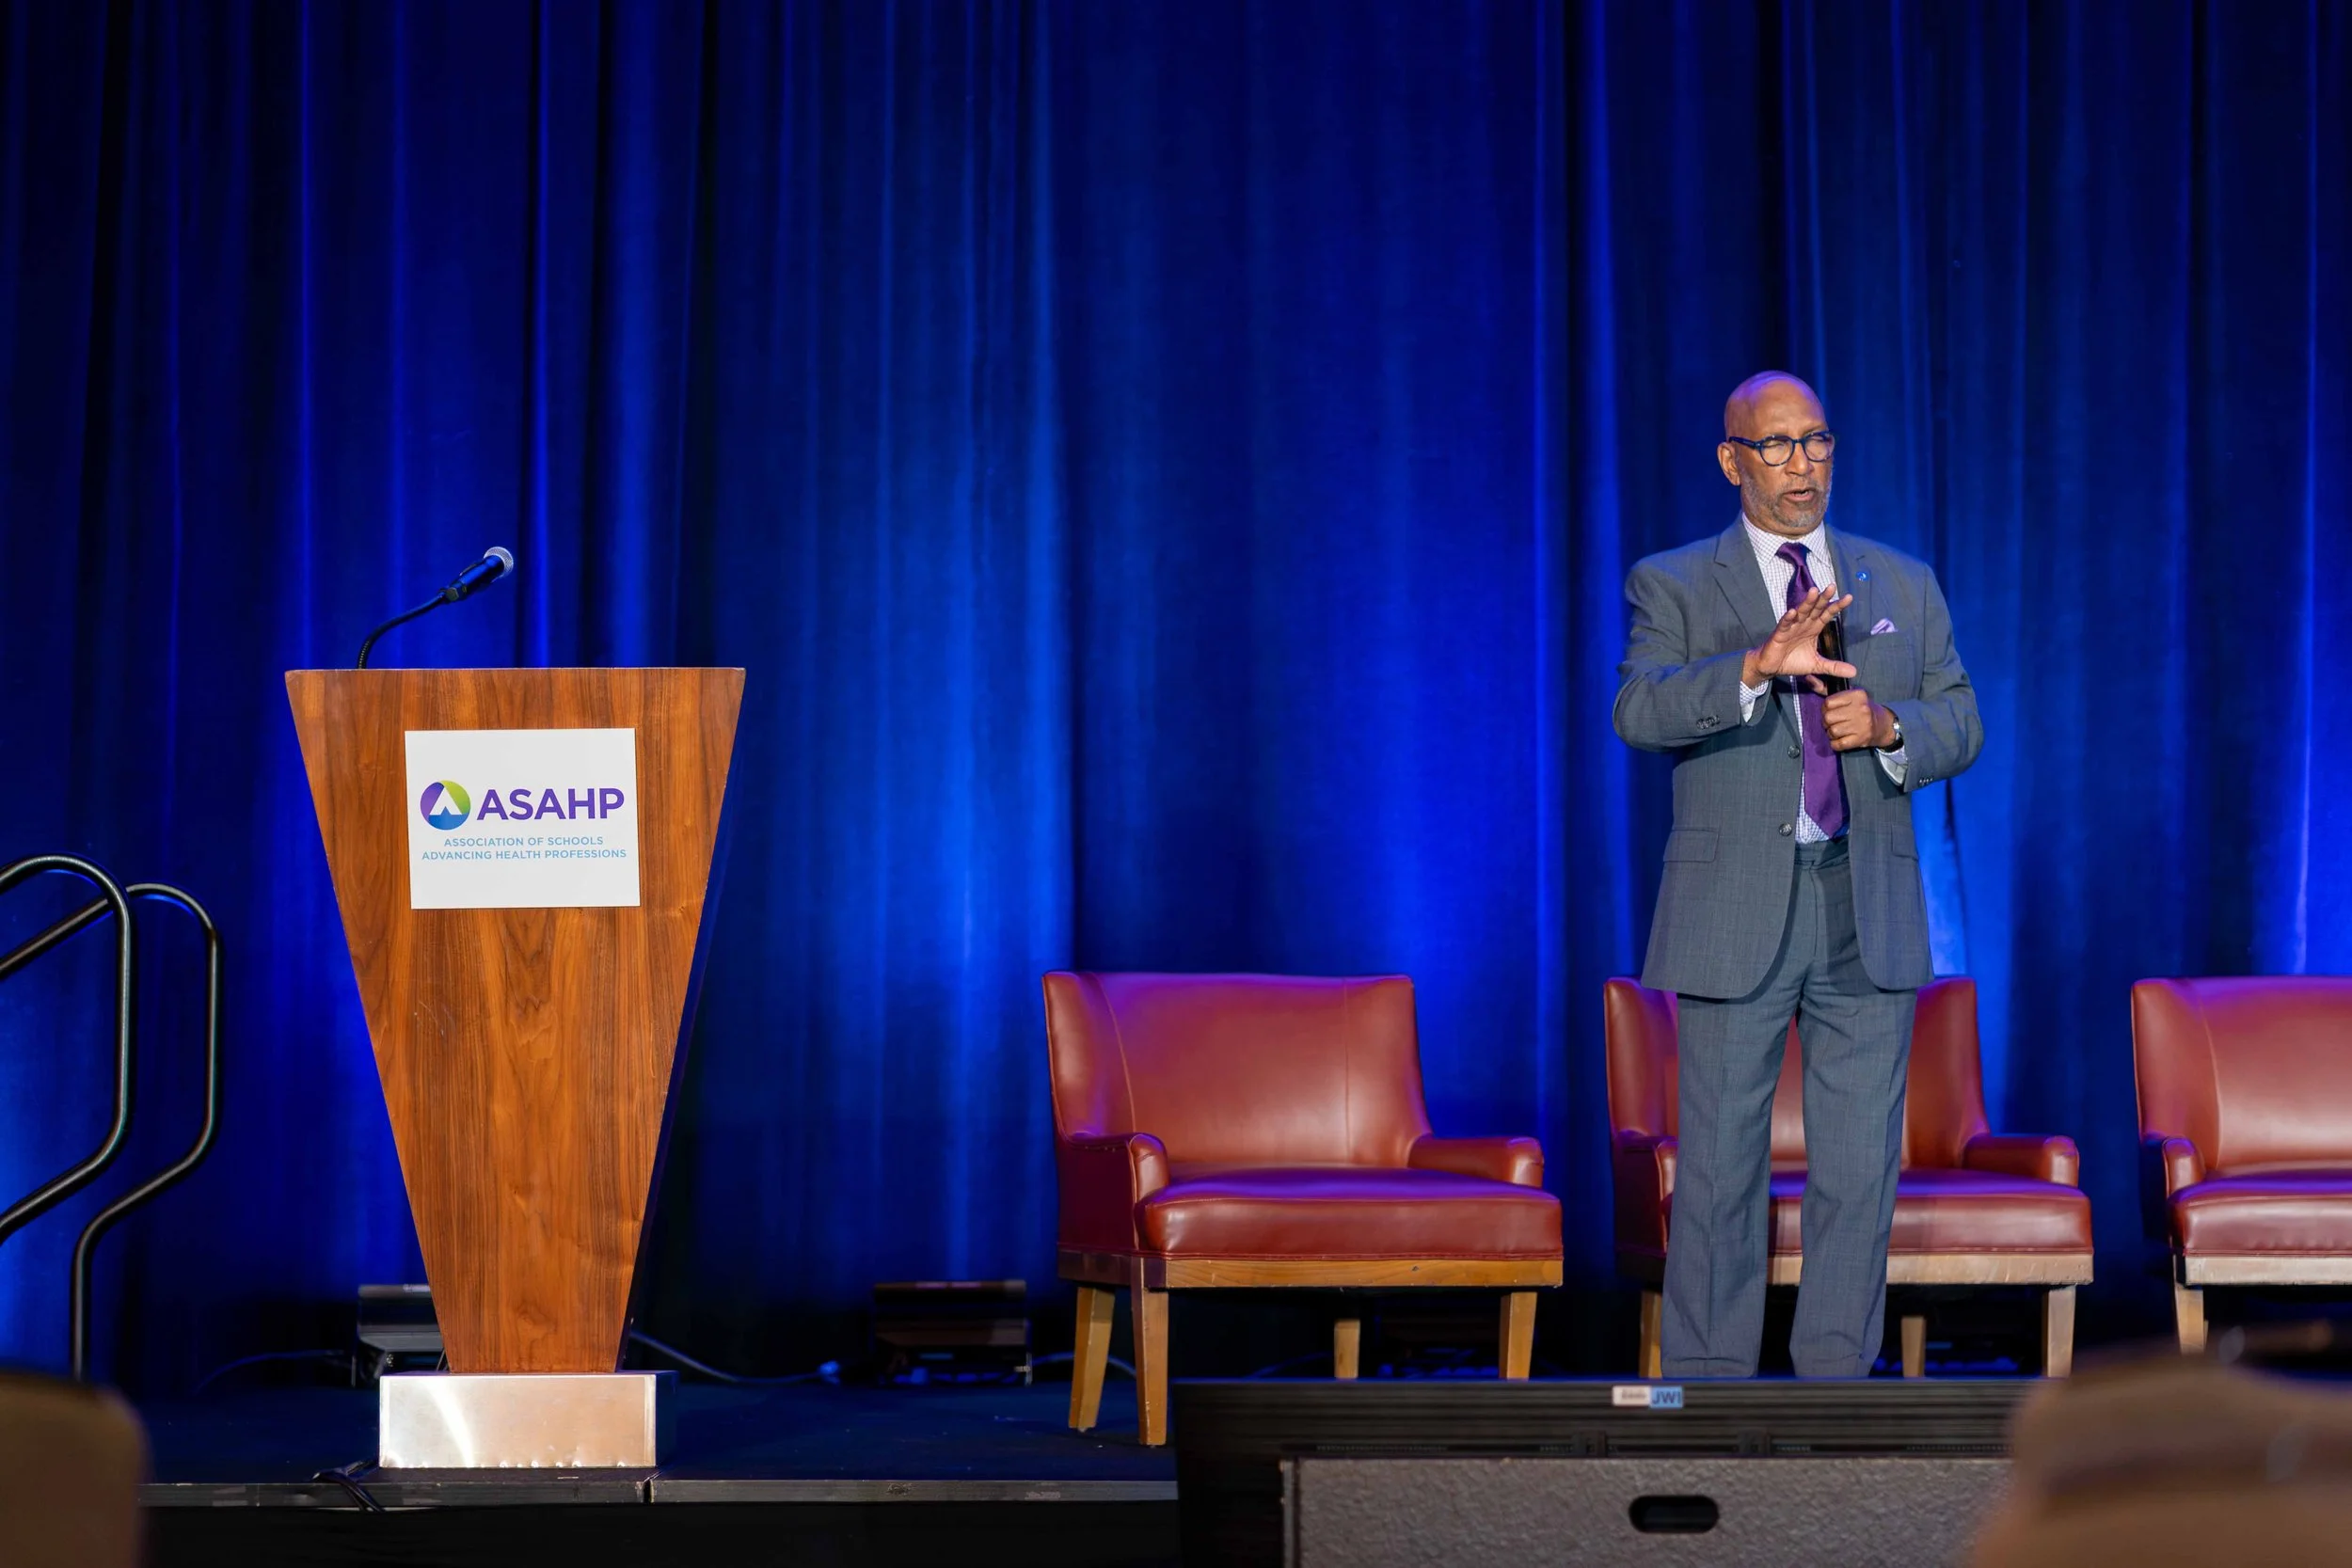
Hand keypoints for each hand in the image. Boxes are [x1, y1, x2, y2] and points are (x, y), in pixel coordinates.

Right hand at [1742, 586, 1857, 685]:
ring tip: (1814, 591)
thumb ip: (1834, 667)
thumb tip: (1853, 672)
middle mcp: (1804, 624)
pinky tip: (1792, 612)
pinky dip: (1788, 618)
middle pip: (1815, 608)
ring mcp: (1791, 627)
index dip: (1837, 606)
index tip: (1849, 597)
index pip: (1827, 614)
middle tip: (1832, 587)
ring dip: (1807, 602)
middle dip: (1823, 598)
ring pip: (1801, 612)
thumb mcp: (1817, 665)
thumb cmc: (1793, 661)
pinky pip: (1784, 624)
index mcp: (1814, 628)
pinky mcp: (1779, 634)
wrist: (1772, 667)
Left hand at [1821, 688, 1897, 751]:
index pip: (1828, 702)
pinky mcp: (1861, 739)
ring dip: (1831, 733)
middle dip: (1826, 722)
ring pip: (1832, 731)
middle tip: (1831, 723)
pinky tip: (1840, 740)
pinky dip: (1835, 744)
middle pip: (1828, 718)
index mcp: (1857, 695)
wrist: (1883, 725)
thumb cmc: (1861, 709)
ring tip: (1837, 731)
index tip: (1830, 711)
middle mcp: (1861, 709)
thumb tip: (1808, 678)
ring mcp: (1862, 725)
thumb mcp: (1850, 696)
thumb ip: (1830, 690)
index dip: (1825, 709)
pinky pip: (1838, 744)